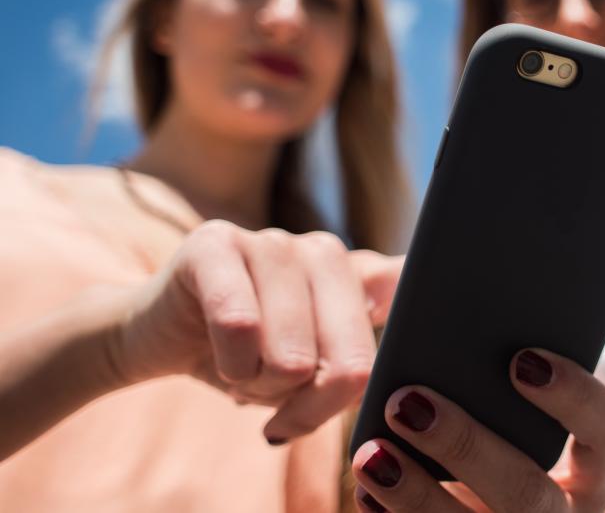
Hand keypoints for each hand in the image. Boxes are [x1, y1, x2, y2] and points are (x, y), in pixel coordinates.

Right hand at [111, 220, 402, 442]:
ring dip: (260, 386)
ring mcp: (271, 239)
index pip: (390, 344)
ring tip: (242, 369)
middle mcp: (325, 249)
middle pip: (351, 363)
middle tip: (274, 393)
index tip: (326, 402)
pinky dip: (230, 365)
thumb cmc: (245, 356)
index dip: (358, 393)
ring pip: (293, 356)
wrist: (159, 337)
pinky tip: (217, 358)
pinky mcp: (214, 242)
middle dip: (308, 404)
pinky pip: (239, 326)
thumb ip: (360, 355)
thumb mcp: (312, 372)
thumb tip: (405, 287)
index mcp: (358, 277)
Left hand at [350, 348, 604, 511]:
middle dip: (466, 446)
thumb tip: (457, 303)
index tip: (521, 360)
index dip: (574, 395)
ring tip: (373, 452)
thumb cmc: (503, 425)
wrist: (488, 501)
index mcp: (593, 467)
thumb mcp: (515, 405)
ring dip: (418, 493)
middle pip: (530, 492)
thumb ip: (507, 368)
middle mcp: (565, 512)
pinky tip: (368, 488)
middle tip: (411, 400)